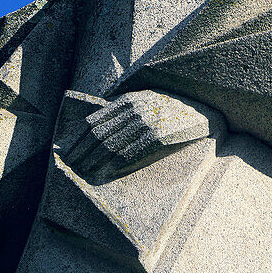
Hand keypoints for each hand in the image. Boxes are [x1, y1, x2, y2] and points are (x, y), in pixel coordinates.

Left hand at [62, 90, 212, 178]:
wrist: (201, 111)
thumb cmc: (168, 109)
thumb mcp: (143, 101)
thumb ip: (121, 111)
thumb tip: (93, 128)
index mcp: (127, 100)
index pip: (93, 122)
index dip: (79, 140)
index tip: (70, 153)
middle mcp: (134, 109)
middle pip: (99, 135)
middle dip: (84, 153)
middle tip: (73, 167)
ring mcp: (146, 123)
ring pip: (112, 145)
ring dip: (96, 161)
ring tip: (87, 172)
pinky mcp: (158, 136)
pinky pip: (132, 152)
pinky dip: (116, 163)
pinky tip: (108, 171)